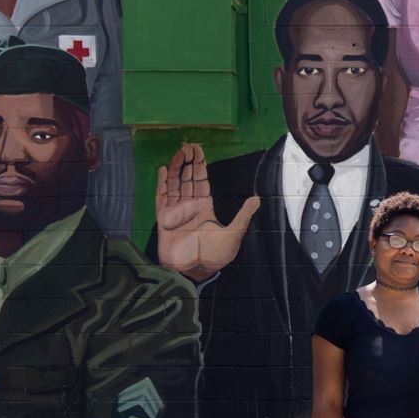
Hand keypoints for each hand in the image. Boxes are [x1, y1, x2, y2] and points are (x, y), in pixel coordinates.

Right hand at [156, 144, 260, 281]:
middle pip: (187, 179)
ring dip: (176, 169)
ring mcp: (176, 212)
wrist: (192, 271)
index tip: (198, 151)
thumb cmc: (212, 258)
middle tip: (188, 146)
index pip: (202, 181)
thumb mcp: (234, 234)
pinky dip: (161, 184)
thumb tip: (257, 199)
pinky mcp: (164, 219)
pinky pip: (161, 198)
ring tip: (178, 153)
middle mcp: (189, 207)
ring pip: (175, 184)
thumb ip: (243, 215)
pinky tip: (163, 170)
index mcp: (205, 208)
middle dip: (188, 162)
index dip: (200, 165)